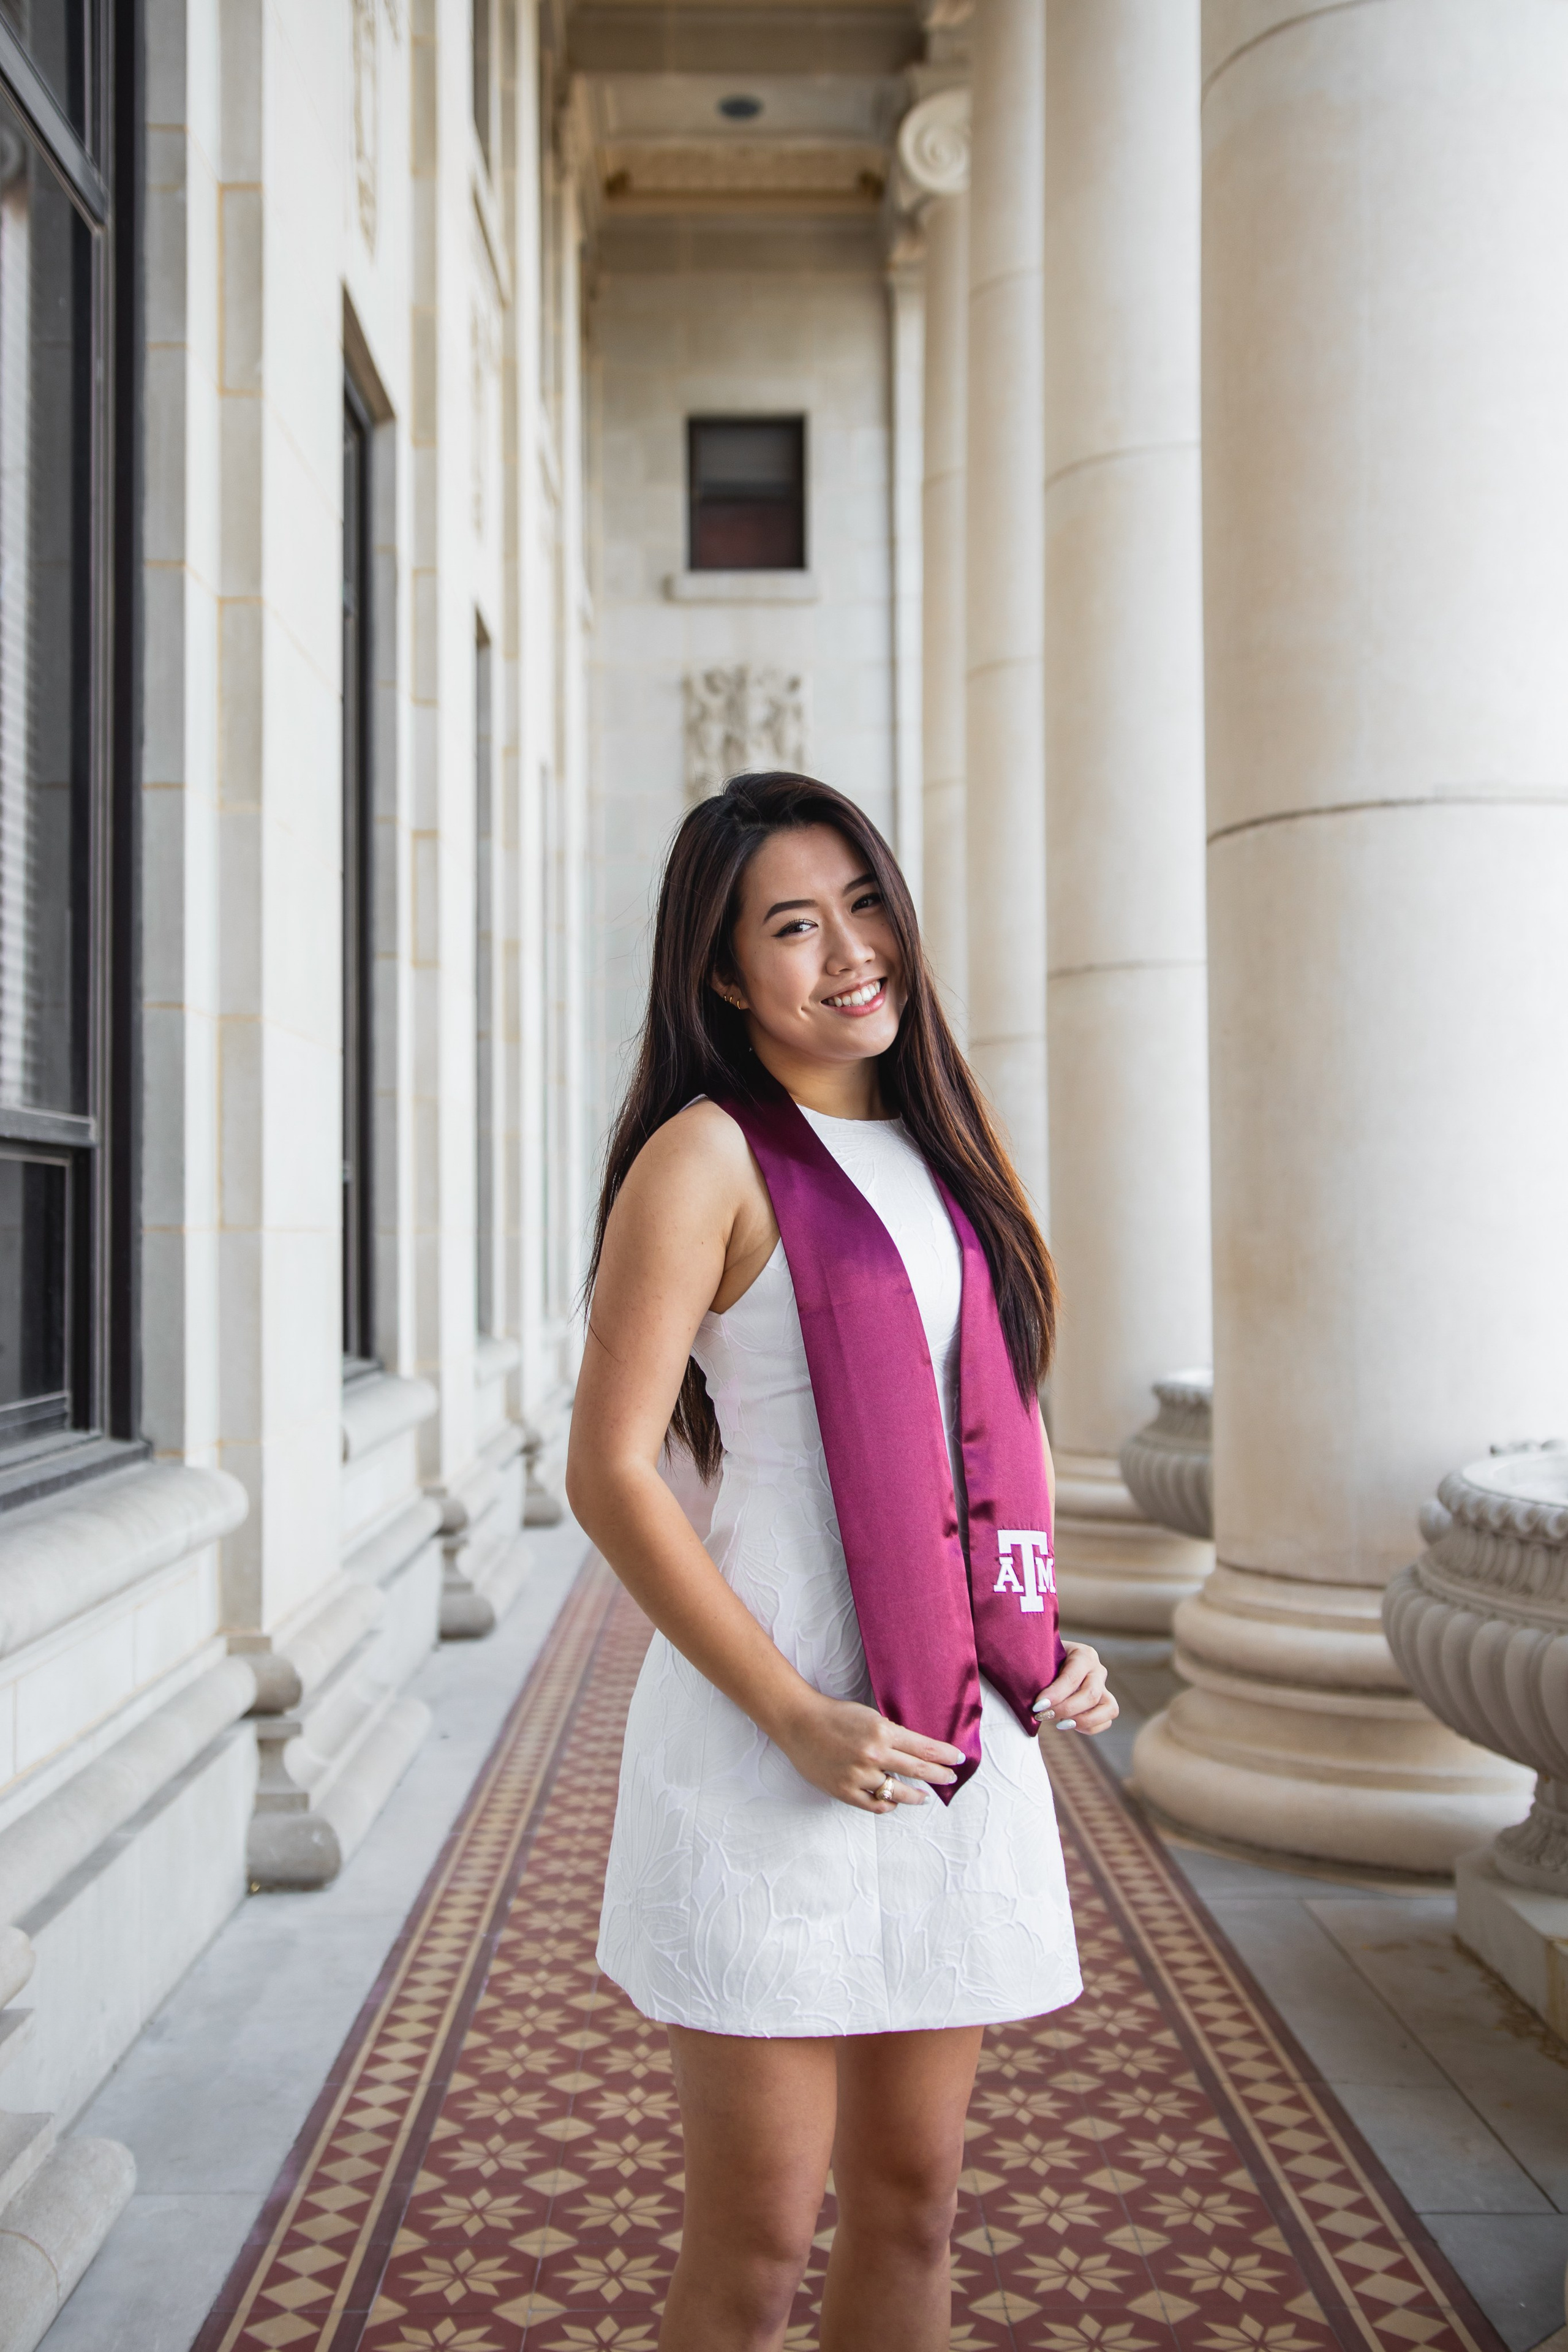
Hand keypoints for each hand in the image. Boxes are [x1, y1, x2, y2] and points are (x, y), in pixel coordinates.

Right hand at [771, 1693, 965, 1812]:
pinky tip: (893, 1803)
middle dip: (939, 1775)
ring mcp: (859, 1776)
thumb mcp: (869, 1717)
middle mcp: (874, 1755)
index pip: (924, 1748)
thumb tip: (914, 1751)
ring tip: (924, 1796)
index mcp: (882, 1731)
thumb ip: (890, 1734)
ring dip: (916, 1796)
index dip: (945, 1755)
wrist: (798, 1723)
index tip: (958, 1759)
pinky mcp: (844, 1791)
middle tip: (950, 1778)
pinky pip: (874, 1805)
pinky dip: (887, 1805)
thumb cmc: (833, 1715)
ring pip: (898, 1793)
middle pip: (918, 1770)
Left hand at [1034, 1643, 1117, 1735]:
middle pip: (1091, 1695)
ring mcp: (1104, 1688)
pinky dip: (1088, 1728)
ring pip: (1109, 1709)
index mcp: (1084, 1654)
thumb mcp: (1042, 1657)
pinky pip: (1105, 1722)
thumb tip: (1026, 1690)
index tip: (1037, 1705)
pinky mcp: (1105, 1705)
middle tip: (1043, 1715)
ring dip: (1083, 1720)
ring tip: (1060, 1724)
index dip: (1055, 1694)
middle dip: (1065, 1709)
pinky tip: (1068, 1723)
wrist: (1051, 1661)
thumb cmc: (1044, 1660)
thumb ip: (1039, 1669)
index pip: (1072, 1677)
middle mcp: (1098, 1670)